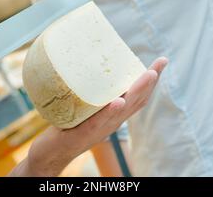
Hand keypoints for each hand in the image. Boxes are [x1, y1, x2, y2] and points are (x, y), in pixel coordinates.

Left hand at [13, 56, 167, 176]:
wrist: (50, 153)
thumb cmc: (68, 126)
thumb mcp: (85, 105)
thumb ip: (92, 88)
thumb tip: (88, 59)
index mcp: (114, 114)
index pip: (138, 96)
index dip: (152, 79)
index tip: (162, 61)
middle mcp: (113, 122)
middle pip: (137, 100)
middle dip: (150, 81)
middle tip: (161, 62)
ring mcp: (100, 128)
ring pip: (124, 110)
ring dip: (137, 91)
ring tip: (149, 75)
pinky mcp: (84, 133)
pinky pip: (99, 122)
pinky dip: (110, 111)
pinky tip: (118, 101)